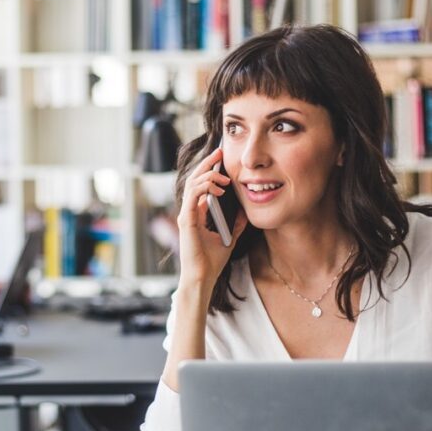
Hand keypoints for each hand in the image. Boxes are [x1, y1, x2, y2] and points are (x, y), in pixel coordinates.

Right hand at [177, 147, 247, 292]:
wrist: (203, 278)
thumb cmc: (212, 261)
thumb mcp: (229, 237)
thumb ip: (235, 223)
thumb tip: (245, 211)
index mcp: (196, 213)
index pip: (199, 185)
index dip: (209, 170)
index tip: (221, 159)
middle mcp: (188, 211)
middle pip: (193, 179)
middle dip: (206, 164)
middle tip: (219, 152)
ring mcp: (185, 215)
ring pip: (191, 185)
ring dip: (207, 175)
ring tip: (222, 173)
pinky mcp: (186, 222)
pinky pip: (192, 198)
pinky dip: (204, 189)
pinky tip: (218, 189)